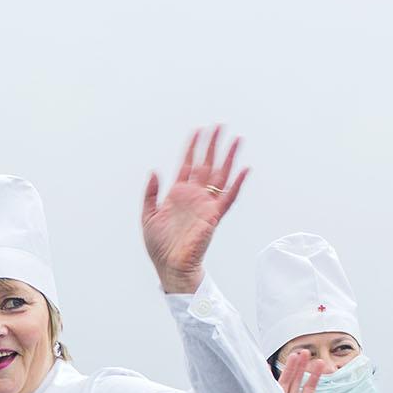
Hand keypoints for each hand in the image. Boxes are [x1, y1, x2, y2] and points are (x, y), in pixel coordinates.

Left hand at [141, 126, 248, 293]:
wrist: (169, 266)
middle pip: (206, 164)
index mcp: (178, 194)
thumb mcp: (148, 216)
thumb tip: (154, 171)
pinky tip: (244, 170)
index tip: (198, 131)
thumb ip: (150, 194)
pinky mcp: (214, 216)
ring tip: (236, 140)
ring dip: (228, 158)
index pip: (188, 164)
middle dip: (212, 145)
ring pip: (221, 176)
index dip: (193, 148)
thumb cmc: (159, 246)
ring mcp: (205, 204)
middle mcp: (194, 195)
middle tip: (219, 126)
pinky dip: (237, 184)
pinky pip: (229, 198)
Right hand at [248, 350, 330, 392]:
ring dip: (290, 368)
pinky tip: (268, 367)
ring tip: (296, 354)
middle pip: (296, 380)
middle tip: (306, 352)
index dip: (314, 376)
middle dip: (301, 366)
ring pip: (284, 382)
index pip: (308, 388)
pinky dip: (266, 378)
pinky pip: (267, 390)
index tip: (320, 363)